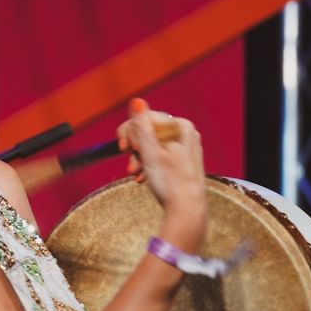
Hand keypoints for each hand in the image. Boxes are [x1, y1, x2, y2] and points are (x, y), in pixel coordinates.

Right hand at [116, 98, 205, 220]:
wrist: (186, 209)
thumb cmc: (169, 181)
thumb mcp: (149, 152)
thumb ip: (140, 126)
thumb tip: (136, 101)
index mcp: (179, 126)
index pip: (145, 117)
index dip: (130, 132)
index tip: (124, 148)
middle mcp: (185, 132)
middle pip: (148, 131)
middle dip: (135, 147)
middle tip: (131, 164)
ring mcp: (185, 146)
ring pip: (152, 144)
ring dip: (139, 158)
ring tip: (135, 173)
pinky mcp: (183, 160)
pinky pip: (160, 155)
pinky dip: (149, 164)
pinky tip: (143, 177)